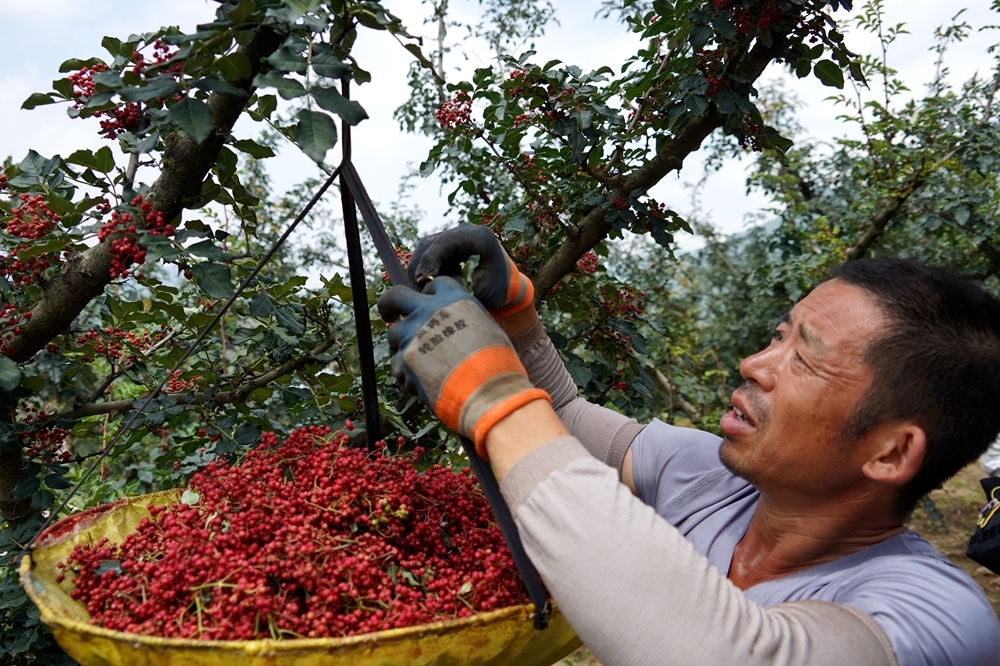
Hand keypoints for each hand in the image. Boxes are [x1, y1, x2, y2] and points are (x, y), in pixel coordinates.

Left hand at [377, 276, 549, 456]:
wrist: (488, 393)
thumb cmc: (497, 364)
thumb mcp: (487, 329)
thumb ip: (465, 321)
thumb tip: (456, 326)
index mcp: (454, 300)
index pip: (434, 285)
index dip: (431, 294)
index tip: (428, 303)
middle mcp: (428, 312)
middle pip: (394, 297)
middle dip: (389, 305)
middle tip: (389, 313)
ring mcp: (413, 336)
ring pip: (394, 335)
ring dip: (404, 346)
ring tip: (422, 364)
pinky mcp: (404, 362)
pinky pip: (397, 365)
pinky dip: (407, 373)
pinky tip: (424, 383)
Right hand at [408, 224, 533, 318]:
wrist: (509, 286)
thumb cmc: (500, 287)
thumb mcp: (482, 287)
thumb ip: (457, 284)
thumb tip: (429, 284)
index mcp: (477, 236)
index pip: (444, 243)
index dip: (429, 261)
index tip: (423, 281)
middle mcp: (463, 232)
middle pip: (430, 244)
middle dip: (420, 267)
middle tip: (417, 290)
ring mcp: (454, 238)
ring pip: (425, 250)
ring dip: (419, 270)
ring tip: (419, 291)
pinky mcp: (447, 249)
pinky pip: (428, 257)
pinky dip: (424, 272)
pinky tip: (424, 288)